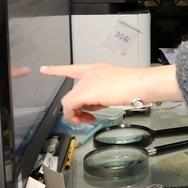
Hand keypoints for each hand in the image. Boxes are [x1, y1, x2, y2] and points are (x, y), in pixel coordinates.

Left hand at [40, 63, 180, 123]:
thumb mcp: (115, 88)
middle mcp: (90, 73)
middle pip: (73, 92)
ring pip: (70, 100)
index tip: (45, 69)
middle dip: (77, 108)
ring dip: (78, 112)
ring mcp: (88, 81)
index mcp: (97, 69)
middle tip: (87, 117)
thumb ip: (102, 94)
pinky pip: (70, 106)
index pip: (73, 69)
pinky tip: (87, 118)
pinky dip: (74, 115)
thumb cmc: (136, 86)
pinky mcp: (86, 91)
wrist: (142, 84)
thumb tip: (95, 106)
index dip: (57, 70)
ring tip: (92, 116)